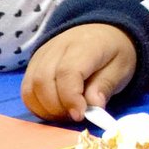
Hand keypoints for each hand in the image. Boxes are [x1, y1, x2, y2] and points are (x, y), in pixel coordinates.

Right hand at [21, 24, 136, 121]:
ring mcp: (42, 54)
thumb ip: (106, 86)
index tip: (80, 115)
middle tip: (76, 116)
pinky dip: (37, 105)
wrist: (103, 32)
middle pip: (43, 81)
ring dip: (46, 109)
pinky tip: (55, 110)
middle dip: (57, 107)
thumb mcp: (121, 68)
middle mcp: (58, 47)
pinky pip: (27, 89)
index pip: (67, 72)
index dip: (70, 98)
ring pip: (30, 87)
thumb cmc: (114, 52)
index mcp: (84, 45)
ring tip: (67, 114)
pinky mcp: (34, 63)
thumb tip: (94, 107)